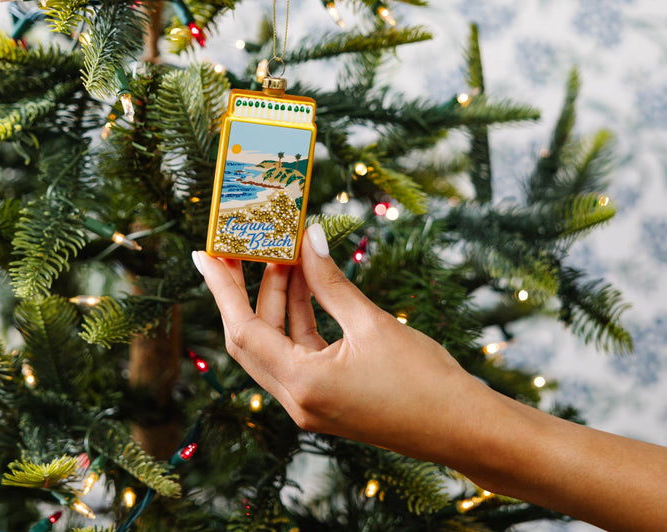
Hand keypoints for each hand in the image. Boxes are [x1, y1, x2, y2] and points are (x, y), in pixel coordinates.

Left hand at [193, 223, 492, 466]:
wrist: (463, 427)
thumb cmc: (423, 380)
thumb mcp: (371, 323)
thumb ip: (331, 282)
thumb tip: (307, 239)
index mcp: (301, 385)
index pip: (241, 330)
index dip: (220, 289)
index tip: (203, 254)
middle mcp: (297, 400)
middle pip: (252, 337)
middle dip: (245, 289)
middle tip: (244, 245)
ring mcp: (312, 402)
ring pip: (277, 343)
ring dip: (279, 299)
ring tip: (286, 253)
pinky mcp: (329, 398)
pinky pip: (300, 352)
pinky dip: (300, 317)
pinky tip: (308, 283)